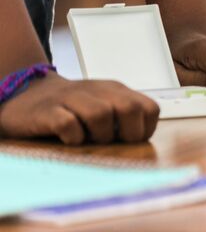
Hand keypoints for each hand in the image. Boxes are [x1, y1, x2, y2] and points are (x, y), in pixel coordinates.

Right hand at [0, 73, 159, 143]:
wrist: (27, 94)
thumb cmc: (72, 107)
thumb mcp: (103, 104)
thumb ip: (123, 116)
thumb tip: (141, 142)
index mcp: (116, 90)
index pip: (150, 108)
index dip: (146, 129)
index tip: (131, 140)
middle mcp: (98, 90)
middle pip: (130, 108)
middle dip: (128, 133)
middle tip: (113, 143)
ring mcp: (72, 98)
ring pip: (101, 114)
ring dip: (100, 135)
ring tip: (90, 140)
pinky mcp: (49, 111)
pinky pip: (68, 124)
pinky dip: (73, 137)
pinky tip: (70, 140)